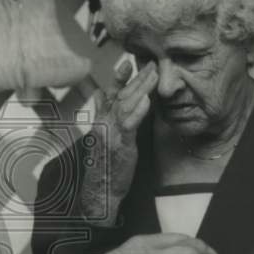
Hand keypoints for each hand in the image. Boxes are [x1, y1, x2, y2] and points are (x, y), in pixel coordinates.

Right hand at [80, 60, 158, 224]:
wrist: (100, 189)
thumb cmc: (105, 164)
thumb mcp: (104, 137)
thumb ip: (104, 115)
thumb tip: (100, 95)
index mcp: (100, 121)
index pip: (109, 94)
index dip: (118, 79)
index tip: (128, 64)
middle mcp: (103, 123)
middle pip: (120, 95)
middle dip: (136, 78)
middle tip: (151, 64)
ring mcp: (110, 133)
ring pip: (125, 105)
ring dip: (140, 88)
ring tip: (153, 75)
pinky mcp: (119, 145)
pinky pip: (129, 124)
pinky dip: (137, 111)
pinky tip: (147, 100)